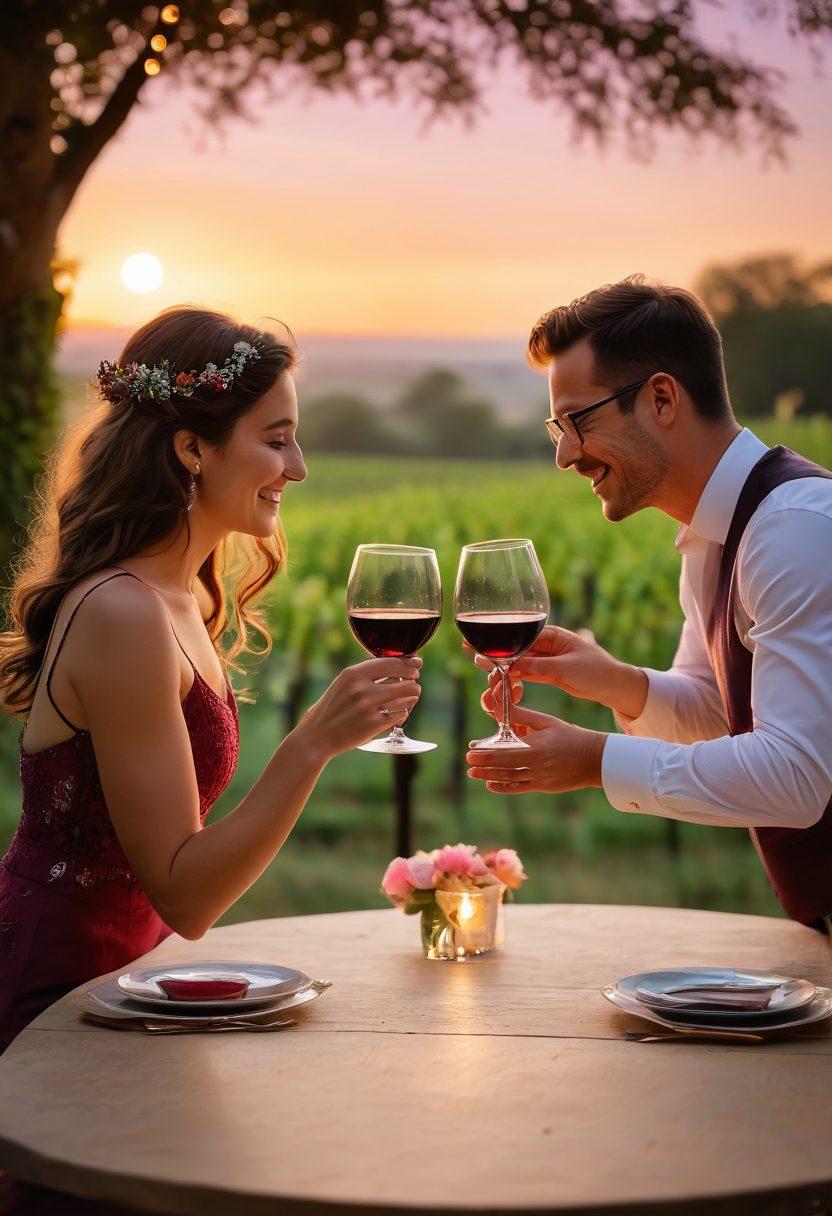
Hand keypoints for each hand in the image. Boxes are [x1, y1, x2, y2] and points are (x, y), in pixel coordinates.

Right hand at [293, 658, 421, 761]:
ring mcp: (368, 707)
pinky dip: (402, 714)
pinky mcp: (374, 724)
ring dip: (412, 697)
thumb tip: (402, 665)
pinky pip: (400, 714)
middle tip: (414, 685)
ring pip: (407, 697)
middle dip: (413, 682)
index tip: (416, 666)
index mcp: (353, 674)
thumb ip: (368, 674)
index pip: (391, 662)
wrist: (317, 736)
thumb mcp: (344, 684)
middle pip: (405, 679)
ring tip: (411, 698)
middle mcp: (361, 688)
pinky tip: (398, 714)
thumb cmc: (334, 708)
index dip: (408, 664)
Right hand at [466, 625, 647, 718]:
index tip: (478, 645)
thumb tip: (515, 666)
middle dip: (496, 655)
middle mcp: (546, 644)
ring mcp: (546, 659)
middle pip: (515, 648)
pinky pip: (526, 673)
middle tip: (477, 661)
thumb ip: (540, 666)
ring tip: (488, 675)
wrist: (613, 685)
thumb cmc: (596, 670)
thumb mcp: (568, 667)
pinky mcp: (548, 673)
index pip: (520, 636)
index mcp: (552, 634)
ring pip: (518, 662)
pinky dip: (515, 678)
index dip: (498, 641)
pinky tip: (504, 683)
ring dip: (504, 669)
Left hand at [466, 708, 606, 794]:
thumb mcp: (546, 722)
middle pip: (503, 766)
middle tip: (468, 763)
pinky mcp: (543, 786)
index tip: (471, 750)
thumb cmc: (569, 735)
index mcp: (536, 745)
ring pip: (509, 778)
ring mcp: (539, 777)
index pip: (505, 750)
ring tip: (473, 775)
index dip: (486, 752)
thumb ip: (523, 717)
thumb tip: (502, 709)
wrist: (594, 759)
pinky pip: (519, 788)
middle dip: (483, 765)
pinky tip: (491, 785)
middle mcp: (536, 763)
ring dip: (489, 777)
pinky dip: (504, 787)